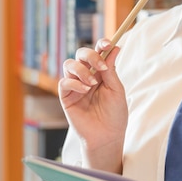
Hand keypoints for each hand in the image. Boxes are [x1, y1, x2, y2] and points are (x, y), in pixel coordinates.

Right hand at [58, 38, 127, 171]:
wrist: (107, 136)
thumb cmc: (115, 115)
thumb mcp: (116, 89)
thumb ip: (111, 69)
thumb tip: (114, 48)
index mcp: (100, 72)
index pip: (97, 53)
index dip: (101, 45)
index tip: (107, 44)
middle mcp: (86, 76)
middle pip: (81, 54)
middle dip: (90, 55)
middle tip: (100, 66)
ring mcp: (75, 86)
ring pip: (69, 65)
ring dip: (82, 70)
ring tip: (92, 83)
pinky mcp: (66, 97)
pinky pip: (64, 82)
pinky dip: (75, 83)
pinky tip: (85, 90)